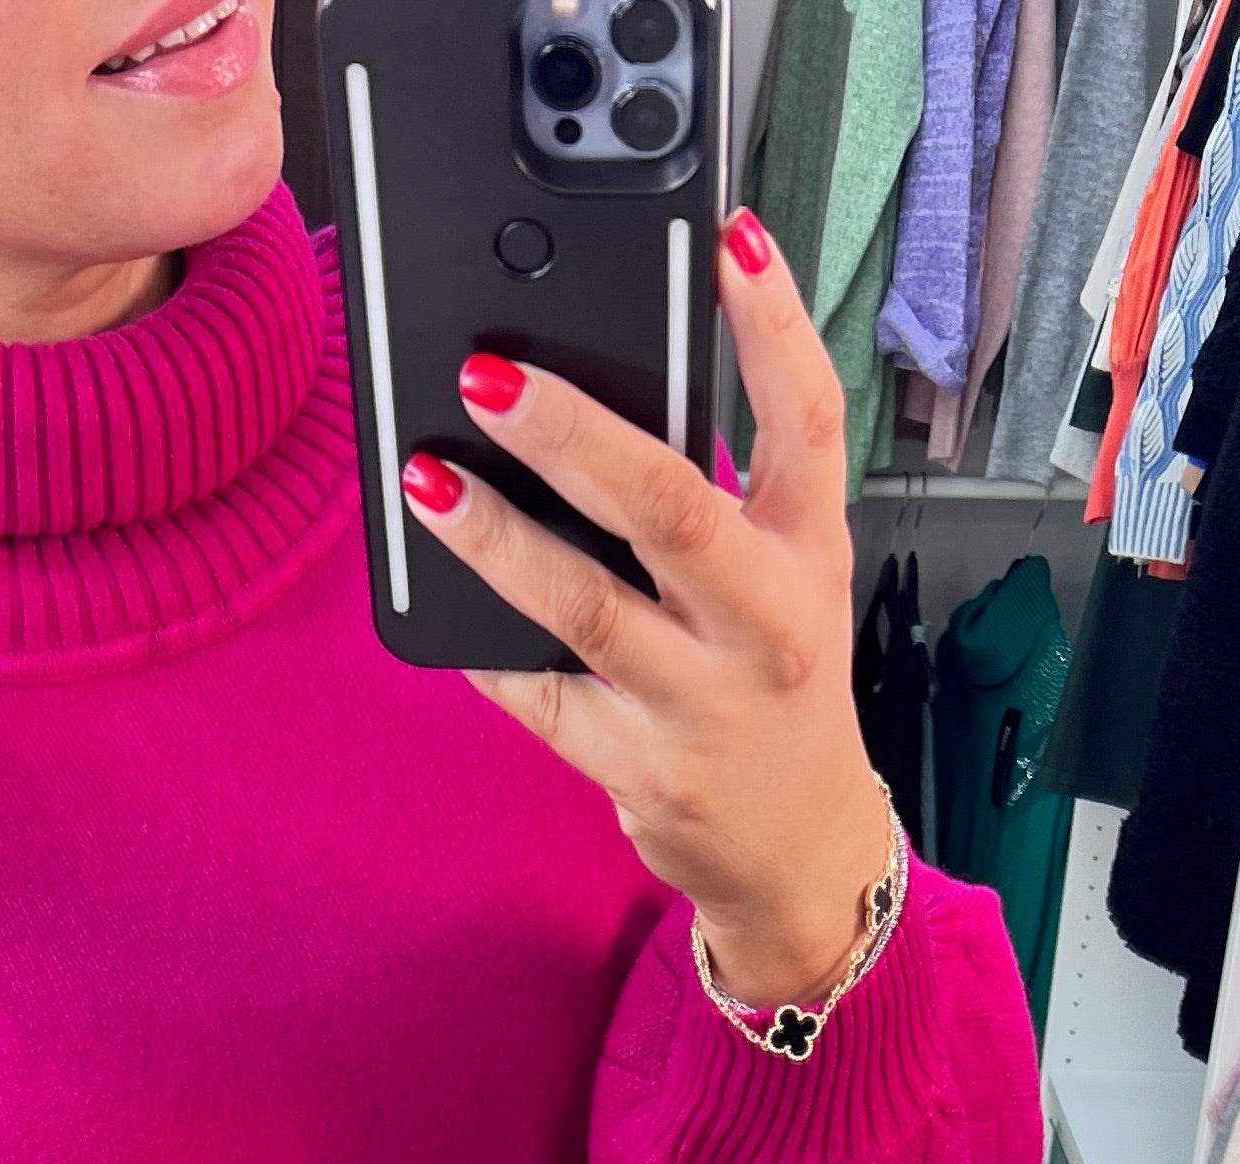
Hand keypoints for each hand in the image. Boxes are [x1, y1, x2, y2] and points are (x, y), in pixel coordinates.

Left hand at [397, 214, 888, 1009]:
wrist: (798, 849)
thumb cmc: (772, 685)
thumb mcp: (782, 581)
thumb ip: (720, 497)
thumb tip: (595, 399)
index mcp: (809, 553)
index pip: (810, 420)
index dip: (775, 324)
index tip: (729, 239)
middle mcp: (767, 624)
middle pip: (672, 509)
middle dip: (575, 435)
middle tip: (489, 377)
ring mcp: (704, 705)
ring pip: (587, 607)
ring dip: (497, 538)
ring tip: (429, 479)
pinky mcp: (644, 771)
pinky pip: (542, 697)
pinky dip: (484, 645)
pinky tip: (434, 590)